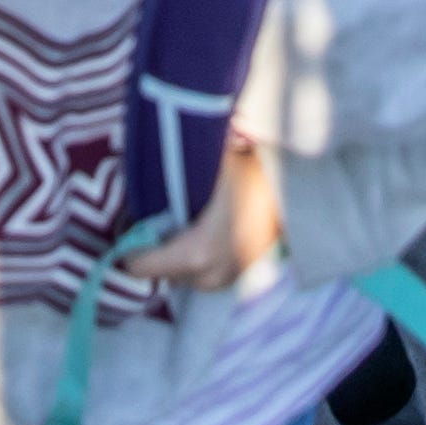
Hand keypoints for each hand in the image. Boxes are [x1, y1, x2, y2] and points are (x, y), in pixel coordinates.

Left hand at [132, 136, 284, 289]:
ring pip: (182, 277)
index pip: (140, 267)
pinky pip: (203, 276)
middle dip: (150, 251)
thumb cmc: (252, 170)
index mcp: (195, 253)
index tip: (124, 225)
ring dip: (173, 258)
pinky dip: (194, 261)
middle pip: (161, 274)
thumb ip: (173, 164)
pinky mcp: (239, 276)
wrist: (301, 187)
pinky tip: (197, 231)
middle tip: (146, 220)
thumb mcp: (208, 163)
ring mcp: (226, 280)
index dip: (126, 246)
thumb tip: (129, 143)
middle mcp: (208, 276)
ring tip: (171, 225)